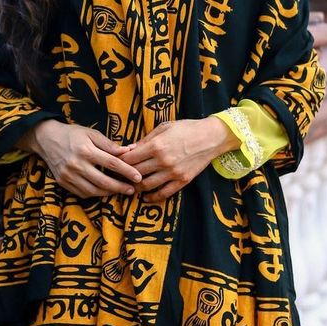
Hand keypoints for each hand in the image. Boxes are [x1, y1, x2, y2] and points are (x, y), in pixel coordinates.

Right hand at [19, 120, 141, 198]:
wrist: (46, 139)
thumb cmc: (72, 134)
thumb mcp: (91, 133)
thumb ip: (110, 144)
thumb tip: (129, 150)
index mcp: (86, 150)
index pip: (111, 163)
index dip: (127, 171)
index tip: (138, 176)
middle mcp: (77, 165)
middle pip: (103, 181)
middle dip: (120, 187)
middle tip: (132, 189)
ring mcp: (68, 176)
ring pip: (93, 190)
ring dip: (109, 193)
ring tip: (120, 190)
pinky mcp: (63, 182)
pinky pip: (82, 193)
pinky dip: (95, 194)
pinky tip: (104, 191)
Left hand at [121, 117, 238, 201]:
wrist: (212, 137)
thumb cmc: (187, 128)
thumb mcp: (164, 128)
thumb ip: (145, 140)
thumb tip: (128, 149)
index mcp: (156, 145)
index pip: (129, 158)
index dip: (119, 162)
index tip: (115, 163)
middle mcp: (163, 161)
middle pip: (135, 173)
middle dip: (124, 175)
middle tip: (119, 176)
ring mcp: (173, 173)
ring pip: (146, 185)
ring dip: (136, 187)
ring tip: (130, 185)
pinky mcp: (182, 181)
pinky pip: (163, 193)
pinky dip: (152, 198)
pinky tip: (146, 197)